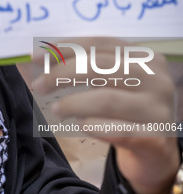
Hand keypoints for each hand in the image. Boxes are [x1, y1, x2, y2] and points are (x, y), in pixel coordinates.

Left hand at [33, 37, 179, 193]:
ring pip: (106, 99)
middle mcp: (155, 78)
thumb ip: (87, 67)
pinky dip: (95, 126)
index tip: (36, 56)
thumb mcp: (113, 82)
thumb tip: (43, 58)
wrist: (155, 148)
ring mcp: (157, 108)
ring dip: (73, 103)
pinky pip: (119, 130)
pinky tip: (81, 124)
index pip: (100, 44)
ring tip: (56, 110)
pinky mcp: (156, 137)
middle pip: (100, 67)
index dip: (65, 48)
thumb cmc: (126, 109)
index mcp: (143, 57)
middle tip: (39, 85)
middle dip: (62, 74)